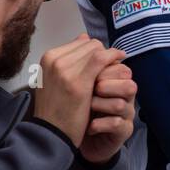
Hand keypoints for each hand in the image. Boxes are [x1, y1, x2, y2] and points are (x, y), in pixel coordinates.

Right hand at [30, 34, 125, 148]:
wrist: (50, 133)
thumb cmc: (56, 108)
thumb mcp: (56, 78)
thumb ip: (70, 57)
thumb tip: (84, 36)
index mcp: (48, 57)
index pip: (80, 42)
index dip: (95, 50)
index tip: (104, 60)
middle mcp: (54, 60)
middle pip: (90, 44)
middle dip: (103, 52)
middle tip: (112, 63)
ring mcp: (65, 69)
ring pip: (97, 49)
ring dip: (110, 56)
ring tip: (116, 66)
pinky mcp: (79, 81)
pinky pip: (102, 58)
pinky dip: (114, 57)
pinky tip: (121, 61)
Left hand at [78, 61, 136, 163]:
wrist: (75, 136)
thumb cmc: (78, 107)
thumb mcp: (79, 80)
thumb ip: (86, 61)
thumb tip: (84, 36)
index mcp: (119, 80)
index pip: (122, 69)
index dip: (103, 71)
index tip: (87, 77)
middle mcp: (126, 96)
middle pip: (128, 85)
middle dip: (103, 87)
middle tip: (88, 92)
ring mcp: (127, 114)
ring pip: (120, 104)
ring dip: (99, 105)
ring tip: (86, 108)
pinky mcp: (123, 131)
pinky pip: (116, 124)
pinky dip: (98, 124)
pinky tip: (89, 126)